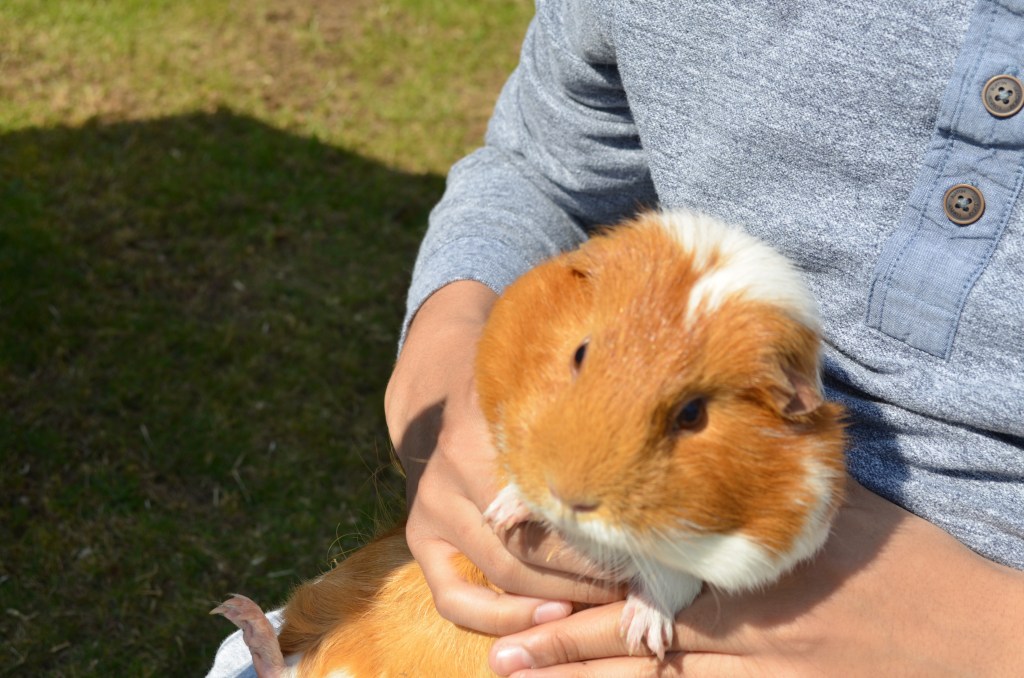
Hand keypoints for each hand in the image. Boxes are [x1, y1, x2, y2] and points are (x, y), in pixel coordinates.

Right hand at [384, 281, 619, 635]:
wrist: (441, 387)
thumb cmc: (511, 388)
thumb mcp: (539, 383)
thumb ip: (580, 407)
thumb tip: (669, 417)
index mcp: (482, 433)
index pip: (548, 500)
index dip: (600, 531)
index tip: (645, 544)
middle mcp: (450, 473)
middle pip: (529, 546)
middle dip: (590, 572)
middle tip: (638, 581)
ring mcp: (432, 509)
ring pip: (502, 573)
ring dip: (559, 597)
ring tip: (607, 601)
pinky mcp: (420, 536)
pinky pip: (451, 597)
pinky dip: (497, 618)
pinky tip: (545, 618)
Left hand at [488, 478, 1023, 675]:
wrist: (969, 635)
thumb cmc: (902, 555)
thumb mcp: (827, 497)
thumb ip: (764, 468)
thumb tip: (729, 413)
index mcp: (733, 552)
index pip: (633, 556)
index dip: (572, 557)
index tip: (517, 546)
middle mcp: (728, 615)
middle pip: (624, 626)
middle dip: (559, 637)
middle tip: (498, 646)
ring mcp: (749, 667)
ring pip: (643, 673)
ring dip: (580, 673)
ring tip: (516, 672)